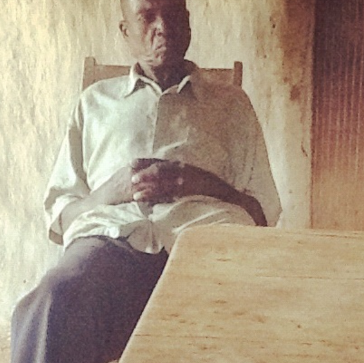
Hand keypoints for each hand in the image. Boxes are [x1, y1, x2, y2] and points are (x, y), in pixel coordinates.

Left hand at [133, 160, 266, 225]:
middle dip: (144, 169)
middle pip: (161, 168)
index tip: (133, 162)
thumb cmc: (218, 193)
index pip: (165, 163)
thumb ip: (187, 181)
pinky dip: (156, 195)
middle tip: (127, 172)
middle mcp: (187, 171)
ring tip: (133, 189)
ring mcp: (189, 181)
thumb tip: (175, 183)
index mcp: (188, 168)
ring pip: (164, 180)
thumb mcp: (201, 183)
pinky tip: (145, 199)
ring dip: (147, 184)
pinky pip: (170, 192)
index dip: (148, 162)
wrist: (236, 198)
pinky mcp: (190, 192)